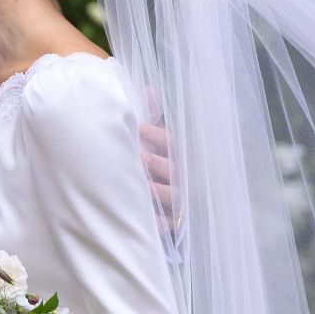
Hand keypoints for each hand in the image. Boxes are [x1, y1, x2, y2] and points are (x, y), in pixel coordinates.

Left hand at [137, 118, 179, 236]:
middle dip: (158, 163)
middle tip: (141, 156)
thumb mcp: (154, 141)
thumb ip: (151, 116)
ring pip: (171, 195)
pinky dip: (159, 222)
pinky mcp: (170, 222)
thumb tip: (149, 89)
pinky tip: (150, 219)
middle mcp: (177, 176)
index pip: (169, 142)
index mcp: (172, 155)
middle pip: (172, 168)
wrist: (163, 204)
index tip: (138, 128)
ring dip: (159, 190)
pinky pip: (166, 224)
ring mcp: (175, 199)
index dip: (155, 135)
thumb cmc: (154, 166)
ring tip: (146, 186)